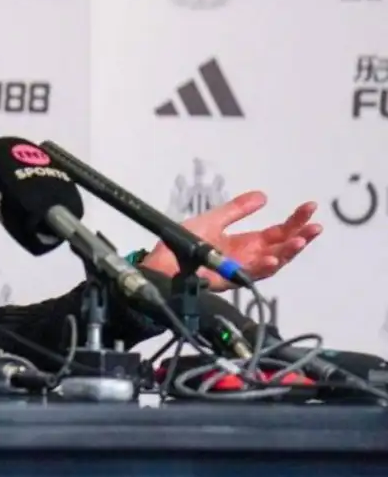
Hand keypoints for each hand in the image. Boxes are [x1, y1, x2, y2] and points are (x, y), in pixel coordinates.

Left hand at [141, 191, 322, 290]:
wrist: (161, 261)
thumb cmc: (182, 242)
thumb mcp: (214, 220)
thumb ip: (237, 210)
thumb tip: (263, 196)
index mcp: (247, 242)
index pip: (278, 231)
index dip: (295, 220)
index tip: (310, 207)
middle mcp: (249, 256)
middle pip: (282, 247)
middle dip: (300, 237)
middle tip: (315, 226)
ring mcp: (241, 269)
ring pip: (274, 263)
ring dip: (289, 253)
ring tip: (302, 241)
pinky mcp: (229, 280)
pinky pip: (252, 275)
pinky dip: (263, 267)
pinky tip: (273, 258)